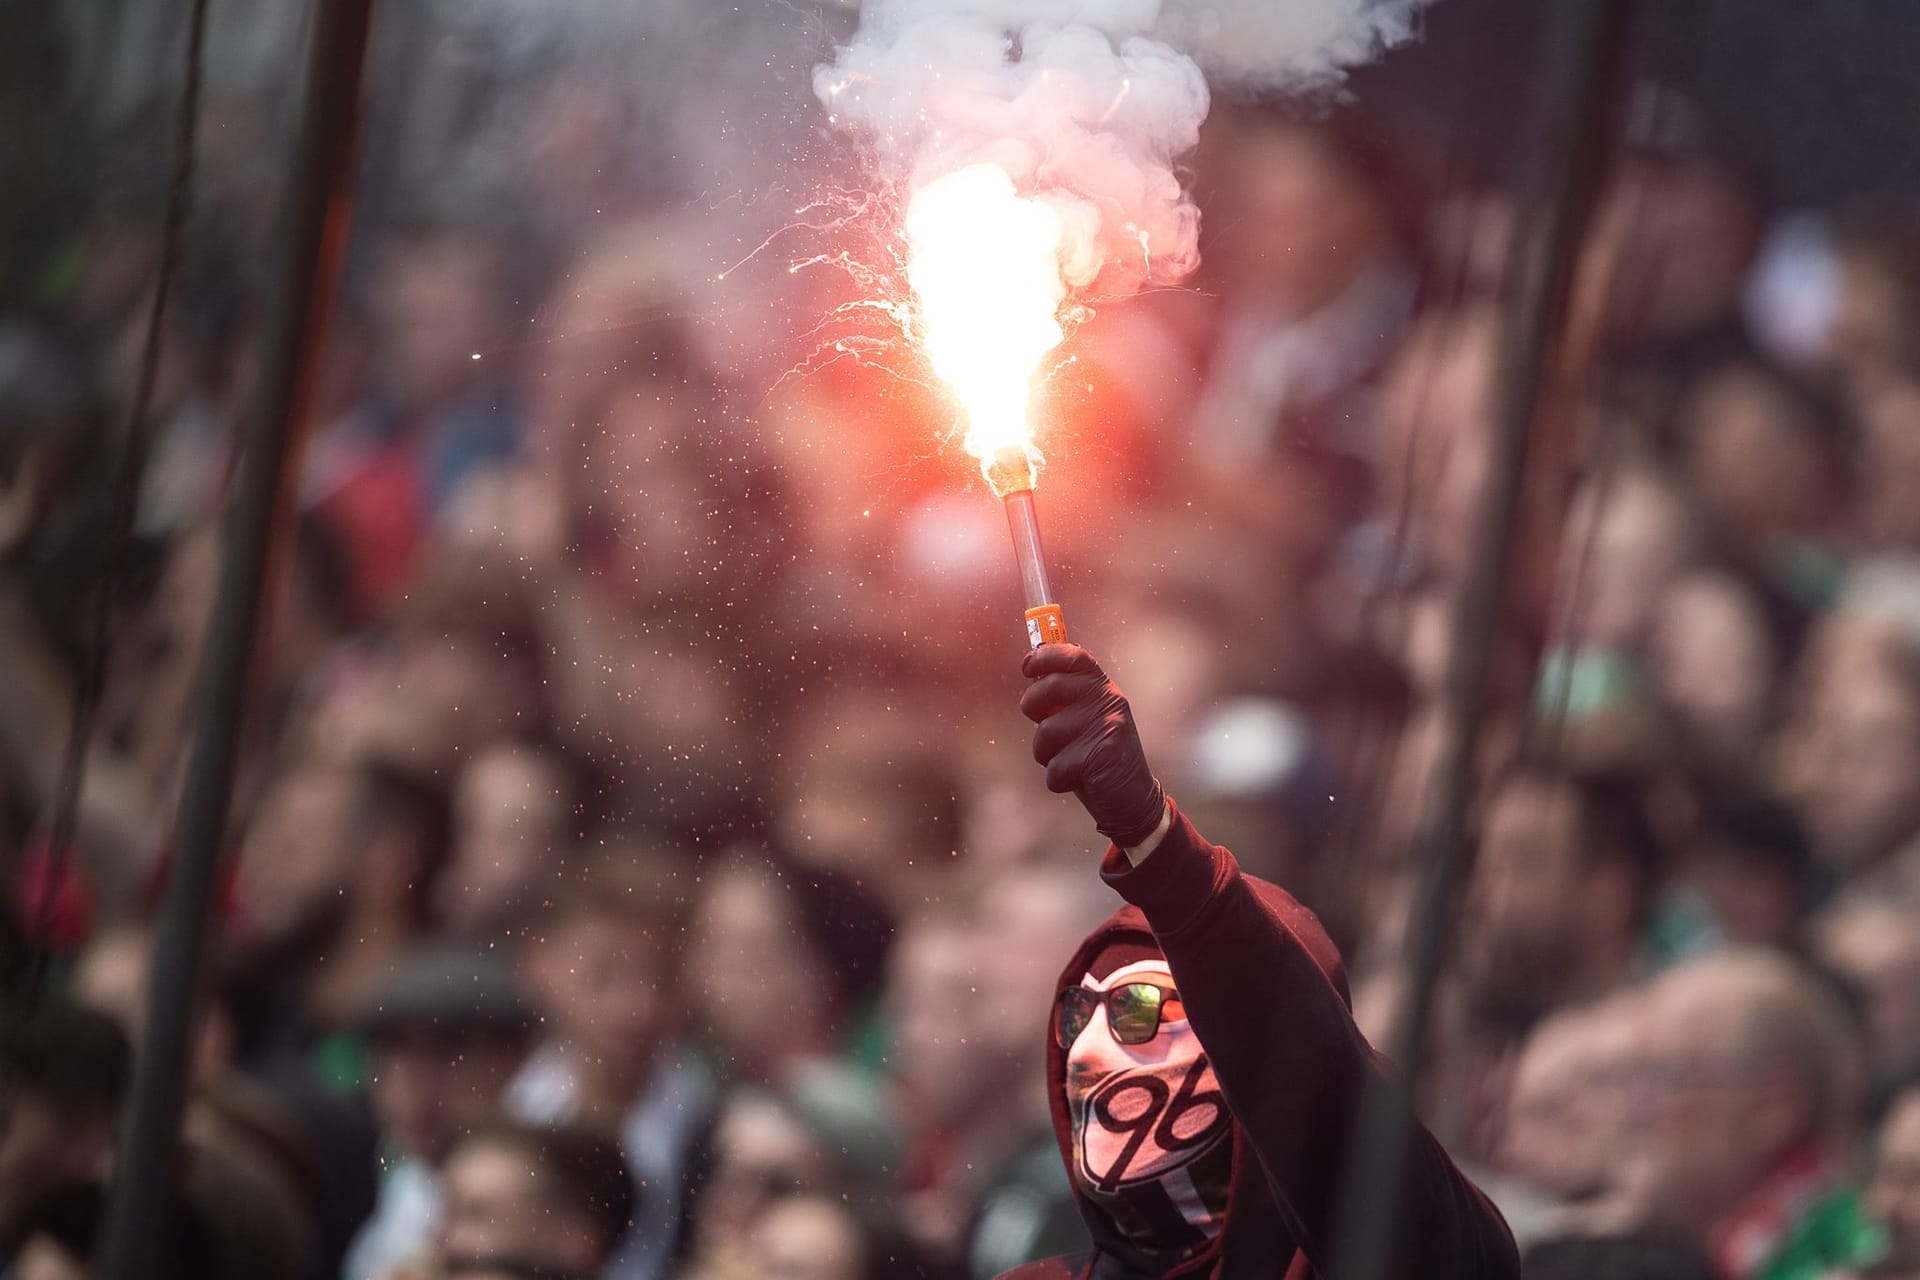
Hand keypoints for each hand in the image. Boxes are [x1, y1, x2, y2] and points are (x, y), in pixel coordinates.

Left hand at [1019, 644, 1166, 848]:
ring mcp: (1106, 726)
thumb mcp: (1084, 722)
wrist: (1133, 800)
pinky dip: (1058, 780)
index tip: (1028, 666)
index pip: (1074, 656)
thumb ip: (1064, 701)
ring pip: (1046, 732)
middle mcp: (1107, 701)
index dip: (1045, 655)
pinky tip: (1078, 780)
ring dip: (1046, 754)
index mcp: (1103, 689)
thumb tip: (1032, 677)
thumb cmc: (1098, 758)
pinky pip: (1054, 767)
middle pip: (1049, 687)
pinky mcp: (1101, 756)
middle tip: (1042, 725)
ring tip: (1068, 761)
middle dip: (1032, 706)